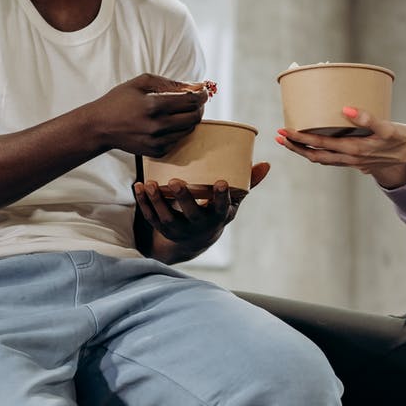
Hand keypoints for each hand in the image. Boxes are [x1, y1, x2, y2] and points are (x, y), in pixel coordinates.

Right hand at [86, 73, 208, 156]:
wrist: (100, 127)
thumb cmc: (119, 101)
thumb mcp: (140, 82)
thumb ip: (169, 82)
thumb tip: (194, 85)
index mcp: (154, 105)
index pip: (191, 101)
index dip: (202, 95)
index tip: (203, 91)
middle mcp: (157, 126)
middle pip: (194, 117)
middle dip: (198, 107)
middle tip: (194, 101)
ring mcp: (157, 141)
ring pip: (188, 130)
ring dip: (189, 119)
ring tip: (179, 111)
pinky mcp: (156, 152)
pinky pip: (178, 140)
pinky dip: (178, 131)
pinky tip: (167, 123)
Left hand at [134, 162, 269, 251]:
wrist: (196, 240)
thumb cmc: (215, 212)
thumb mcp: (232, 202)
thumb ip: (247, 183)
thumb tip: (266, 164)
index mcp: (217, 217)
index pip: (221, 208)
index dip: (222, 197)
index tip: (221, 182)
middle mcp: (198, 226)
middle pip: (191, 214)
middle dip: (183, 199)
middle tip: (176, 182)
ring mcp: (178, 229)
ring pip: (166, 218)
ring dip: (157, 201)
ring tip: (150, 184)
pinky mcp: (162, 228)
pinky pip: (151, 217)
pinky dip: (144, 203)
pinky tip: (138, 187)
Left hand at [275, 107, 405, 182]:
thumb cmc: (403, 138)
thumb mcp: (388, 127)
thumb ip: (368, 118)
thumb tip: (346, 109)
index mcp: (353, 150)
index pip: (319, 145)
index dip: (299, 139)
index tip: (284, 131)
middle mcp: (350, 158)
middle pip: (314, 155)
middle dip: (294, 147)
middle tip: (277, 136)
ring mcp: (352, 161)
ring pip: (322, 159)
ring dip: (304, 151)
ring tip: (289, 141)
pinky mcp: (357, 159)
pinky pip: (331, 158)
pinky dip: (317, 152)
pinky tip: (313, 146)